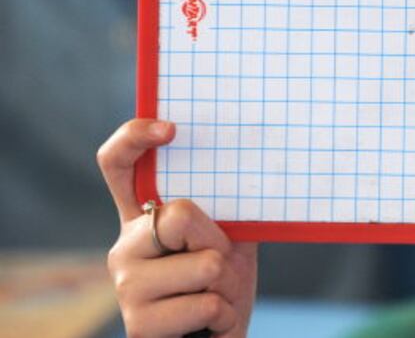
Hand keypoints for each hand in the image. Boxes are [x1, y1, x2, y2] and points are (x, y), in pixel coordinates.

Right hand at [98, 119, 257, 337]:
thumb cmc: (224, 286)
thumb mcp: (231, 239)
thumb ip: (227, 208)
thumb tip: (265, 158)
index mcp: (143, 218)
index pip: (117, 166)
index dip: (133, 139)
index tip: (169, 129)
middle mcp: (124, 247)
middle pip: (179, 215)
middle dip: (217, 242)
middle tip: (218, 268)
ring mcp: (125, 286)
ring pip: (203, 263)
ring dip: (225, 284)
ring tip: (212, 298)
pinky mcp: (137, 324)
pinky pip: (205, 303)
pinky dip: (223, 314)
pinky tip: (208, 324)